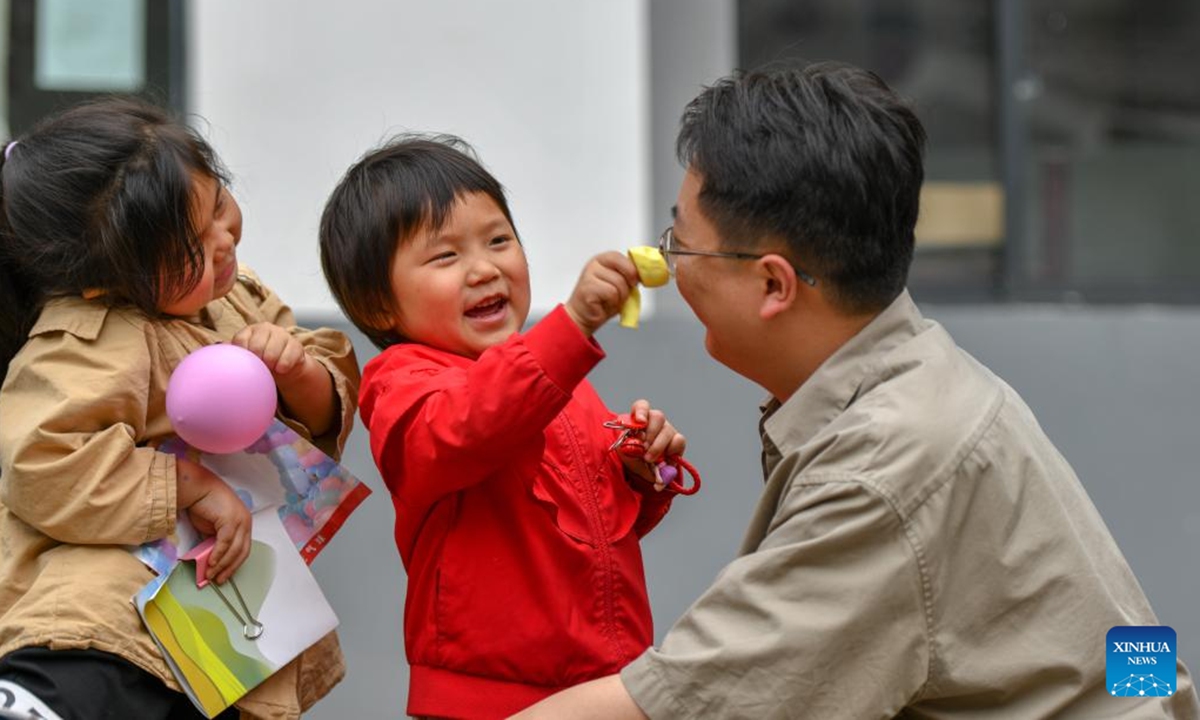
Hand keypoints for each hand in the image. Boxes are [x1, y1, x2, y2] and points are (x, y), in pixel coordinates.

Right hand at [176, 458, 251, 584]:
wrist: (198, 488)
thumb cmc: (204, 506)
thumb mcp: (211, 529)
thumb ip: (215, 543)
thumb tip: (211, 562)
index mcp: (244, 524)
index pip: (243, 549)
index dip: (234, 565)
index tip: (224, 576)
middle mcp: (246, 522)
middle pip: (242, 552)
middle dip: (230, 568)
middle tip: (218, 580)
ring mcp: (240, 521)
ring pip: (234, 549)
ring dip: (222, 565)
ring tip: (210, 574)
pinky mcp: (231, 520)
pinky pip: (225, 543)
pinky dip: (218, 555)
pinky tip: (211, 563)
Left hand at [231, 322, 312, 379]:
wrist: (285, 367)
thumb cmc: (261, 361)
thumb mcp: (246, 357)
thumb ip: (232, 354)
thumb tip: (214, 353)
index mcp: (250, 331)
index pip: (241, 340)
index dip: (242, 353)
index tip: (243, 364)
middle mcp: (266, 329)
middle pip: (256, 346)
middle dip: (257, 360)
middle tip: (258, 367)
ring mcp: (282, 335)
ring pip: (272, 352)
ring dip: (270, 364)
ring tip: (269, 369)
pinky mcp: (296, 345)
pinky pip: (287, 358)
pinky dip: (282, 366)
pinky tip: (280, 370)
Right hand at [564, 252, 639, 335]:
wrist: (583, 317)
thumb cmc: (601, 302)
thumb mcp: (618, 285)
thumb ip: (628, 276)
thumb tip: (643, 274)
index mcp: (602, 260)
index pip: (621, 257)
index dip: (632, 269)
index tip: (635, 281)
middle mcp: (594, 264)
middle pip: (626, 270)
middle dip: (628, 286)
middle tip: (622, 294)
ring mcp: (589, 275)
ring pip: (620, 283)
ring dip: (620, 297)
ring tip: (610, 301)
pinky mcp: (587, 288)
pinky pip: (611, 293)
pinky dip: (612, 302)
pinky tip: (603, 304)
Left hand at [619, 399, 686, 484]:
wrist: (643, 471)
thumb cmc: (633, 456)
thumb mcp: (625, 453)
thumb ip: (629, 448)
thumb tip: (638, 447)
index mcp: (639, 419)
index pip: (642, 406)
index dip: (641, 411)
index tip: (640, 422)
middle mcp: (655, 421)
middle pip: (657, 416)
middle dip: (650, 434)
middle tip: (643, 449)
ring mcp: (668, 430)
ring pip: (667, 431)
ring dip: (657, 447)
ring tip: (649, 459)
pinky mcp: (678, 441)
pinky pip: (678, 441)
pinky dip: (670, 452)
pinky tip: (663, 461)